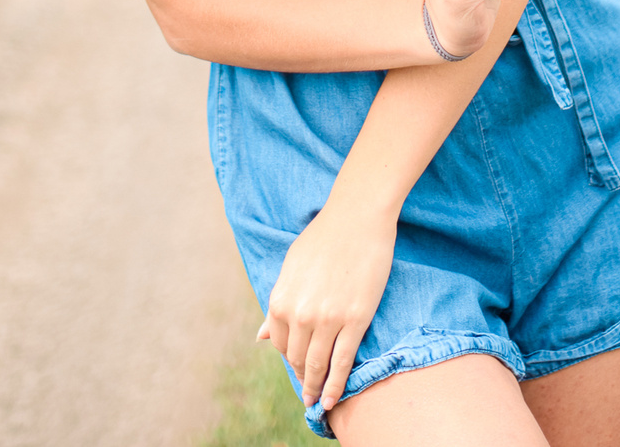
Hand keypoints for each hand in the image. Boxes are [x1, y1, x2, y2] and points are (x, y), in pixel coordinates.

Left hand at [259, 199, 395, 413]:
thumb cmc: (323, 238)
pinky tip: (333, 398)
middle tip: (309, 391)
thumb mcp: (291, 270)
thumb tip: (262, 337)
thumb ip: (278, 306)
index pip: (281, 344)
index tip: (298, 366)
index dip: (290, 357)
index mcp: (280, 301)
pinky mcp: (355, 321)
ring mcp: (328, 320)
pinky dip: (336, 385)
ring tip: (318, 401)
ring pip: (319, 365)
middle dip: (303, 376)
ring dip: (316, 388)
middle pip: (299, 358)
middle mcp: (300, 314)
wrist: (357, 218)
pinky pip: (342, 362)